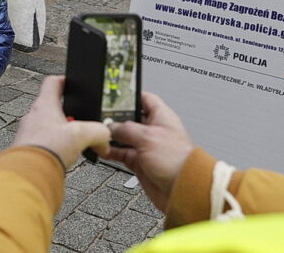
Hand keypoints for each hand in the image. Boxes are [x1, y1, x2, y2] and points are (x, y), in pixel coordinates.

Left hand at [11, 76, 110, 168]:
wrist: (27, 175)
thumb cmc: (45, 149)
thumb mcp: (81, 135)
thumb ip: (98, 132)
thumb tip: (105, 138)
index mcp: (44, 105)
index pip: (53, 82)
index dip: (66, 80)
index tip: (73, 83)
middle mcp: (33, 116)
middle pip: (54, 108)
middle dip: (70, 116)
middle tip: (83, 124)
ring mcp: (29, 133)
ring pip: (49, 127)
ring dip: (63, 134)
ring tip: (76, 144)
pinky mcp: (28, 149)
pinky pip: (44, 143)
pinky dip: (55, 148)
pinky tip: (65, 157)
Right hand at [104, 92, 193, 211]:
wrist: (183, 189)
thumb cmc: (178, 160)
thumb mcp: (147, 137)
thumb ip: (126, 129)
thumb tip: (110, 127)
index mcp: (161, 117)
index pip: (144, 99)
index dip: (130, 95)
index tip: (114, 95)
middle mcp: (153, 130)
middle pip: (130, 118)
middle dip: (115, 118)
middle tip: (101, 117)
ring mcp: (146, 147)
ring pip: (123, 137)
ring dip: (111, 137)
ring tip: (99, 135)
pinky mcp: (140, 162)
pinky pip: (121, 153)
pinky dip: (112, 152)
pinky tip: (103, 150)